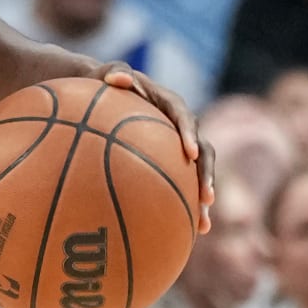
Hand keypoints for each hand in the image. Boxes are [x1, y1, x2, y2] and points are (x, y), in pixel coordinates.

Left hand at [101, 65, 212, 227]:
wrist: (104, 95)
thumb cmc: (102, 84)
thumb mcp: (104, 74)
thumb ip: (113, 73)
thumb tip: (115, 77)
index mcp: (168, 104)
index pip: (184, 118)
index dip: (190, 135)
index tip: (191, 154)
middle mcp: (180, 126)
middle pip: (203, 151)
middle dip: (206, 174)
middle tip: (205, 196)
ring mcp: (177, 146)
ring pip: (198, 173)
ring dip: (202, 196)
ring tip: (203, 223)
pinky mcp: (171, 162)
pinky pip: (182, 184)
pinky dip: (187, 206)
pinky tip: (190, 233)